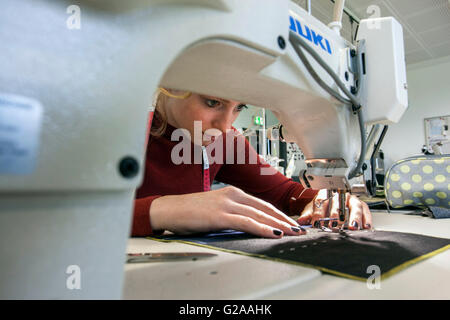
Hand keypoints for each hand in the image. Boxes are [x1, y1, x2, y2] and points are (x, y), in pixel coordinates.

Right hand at [150, 186, 304, 237]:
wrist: (169, 210)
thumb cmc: (190, 212)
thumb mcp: (216, 210)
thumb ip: (233, 214)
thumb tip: (250, 226)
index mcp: (232, 192)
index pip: (262, 204)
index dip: (278, 214)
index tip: (290, 223)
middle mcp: (232, 195)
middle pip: (265, 208)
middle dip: (284, 220)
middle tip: (298, 230)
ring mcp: (226, 204)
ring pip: (259, 215)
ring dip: (278, 225)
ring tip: (291, 233)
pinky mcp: (220, 215)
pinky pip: (246, 222)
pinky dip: (262, 228)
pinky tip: (272, 234)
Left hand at [297, 189, 371, 229]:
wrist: (331, 202)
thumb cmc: (322, 206)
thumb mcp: (313, 209)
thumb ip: (307, 215)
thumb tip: (301, 221)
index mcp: (325, 193)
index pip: (321, 201)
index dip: (318, 213)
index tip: (317, 223)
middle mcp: (339, 195)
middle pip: (339, 203)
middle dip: (336, 215)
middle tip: (334, 226)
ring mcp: (351, 199)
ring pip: (355, 206)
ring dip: (354, 217)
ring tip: (352, 227)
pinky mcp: (361, 205)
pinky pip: (366, 210)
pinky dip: (366, 219)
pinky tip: (365, 227)